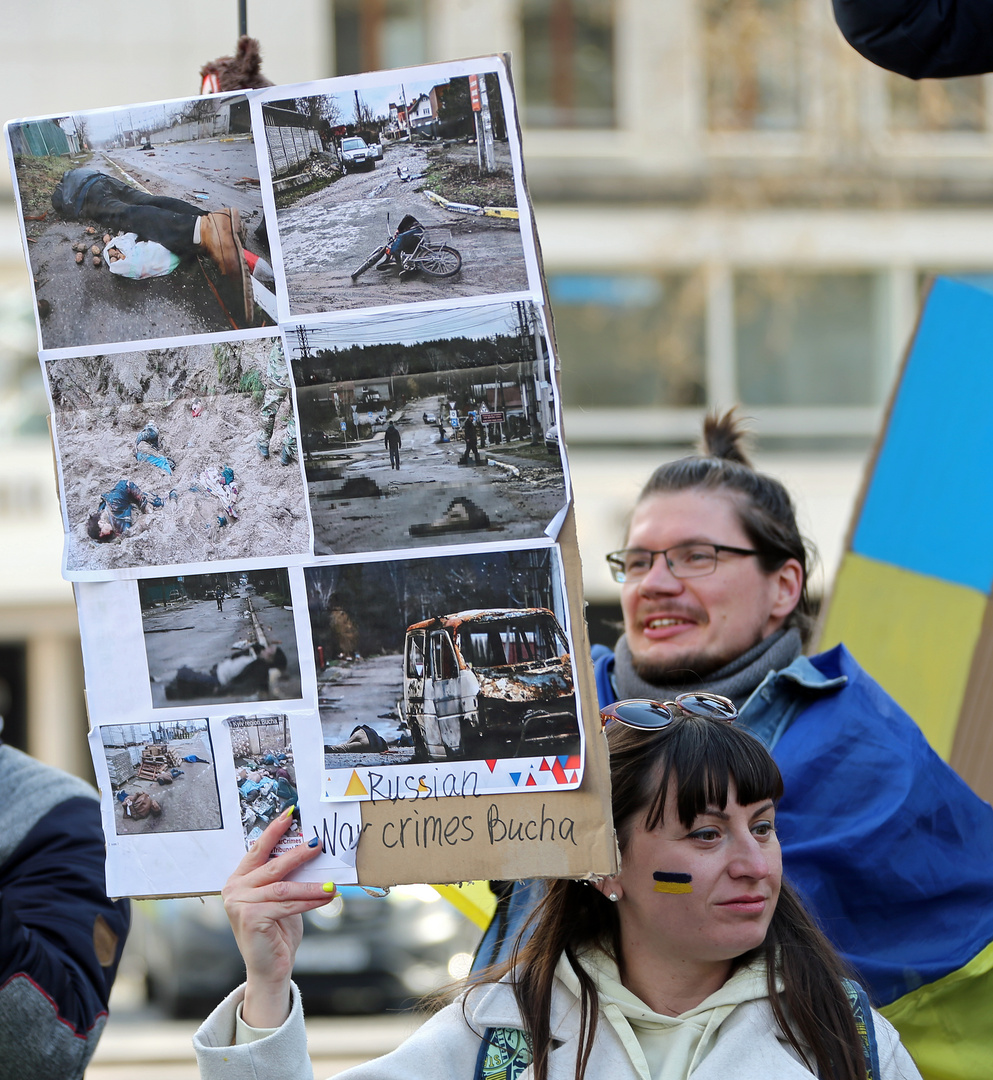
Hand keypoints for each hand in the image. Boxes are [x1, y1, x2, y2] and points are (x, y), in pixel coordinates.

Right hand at [222, 809, 335, 1027]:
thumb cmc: (276, 930)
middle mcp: (234, 889)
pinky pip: (288, 904)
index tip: (291, 813)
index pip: (257, 849)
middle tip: (319, 844)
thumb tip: (311, 850)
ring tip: (332, 882)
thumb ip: (285, 877)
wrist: (269, 969)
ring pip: (284, 887)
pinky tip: (327, 896)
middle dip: (299, 853)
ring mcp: (240, 904)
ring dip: (311, 884)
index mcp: (239, 879)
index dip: (274, 830)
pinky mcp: (251, 918)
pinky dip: (311, 900)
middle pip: (272, 865)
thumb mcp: (279, 897)